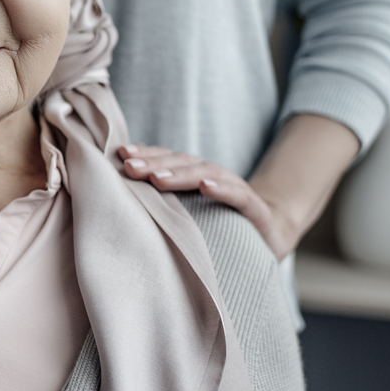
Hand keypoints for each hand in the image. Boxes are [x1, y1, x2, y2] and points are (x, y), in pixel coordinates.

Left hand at [118, 143, 295, 259]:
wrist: (269, 237)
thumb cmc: (218, 224)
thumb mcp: (186, 212)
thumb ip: (160, 200)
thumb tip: (120, 193)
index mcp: (193, 175)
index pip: (166, 158)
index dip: (145, 154)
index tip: (121, 154)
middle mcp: (212, 176)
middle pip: (181, 162)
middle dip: (154, 163)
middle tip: (130, 167)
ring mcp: (234, 190)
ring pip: (205, 173)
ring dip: (180, 174)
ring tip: (158, 179)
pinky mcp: (255, 209)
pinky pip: (237, 195)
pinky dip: (221, 189)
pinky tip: (205, 187)